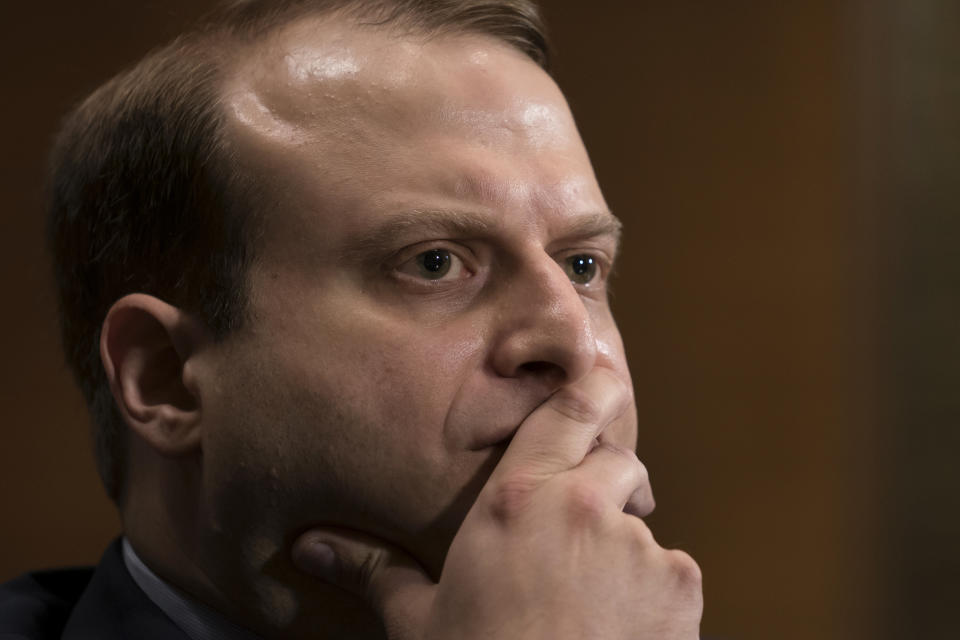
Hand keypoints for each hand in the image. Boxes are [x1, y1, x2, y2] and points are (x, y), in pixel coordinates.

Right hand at [292, 368, 702, 638]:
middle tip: (581, 531)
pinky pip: (672, 574)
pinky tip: (618, 629)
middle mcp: (583, 507)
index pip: (568, 412)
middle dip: (607, 485)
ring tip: (590, 604)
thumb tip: (311, 547)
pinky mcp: (679, 585)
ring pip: (641, 527)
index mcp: (517, 501)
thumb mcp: (421, 620)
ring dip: (624, 552)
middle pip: (617, 463)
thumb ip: (377, 571)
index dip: (594, 385)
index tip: (605, 375)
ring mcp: (637, 545)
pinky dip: (654, 595)